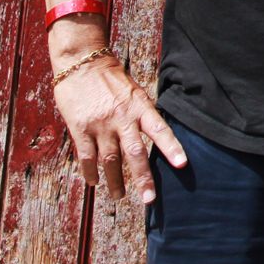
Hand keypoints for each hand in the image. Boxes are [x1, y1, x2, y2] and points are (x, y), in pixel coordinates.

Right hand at [54, 52, 186, 204]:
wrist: (82, 64)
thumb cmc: (112, 78)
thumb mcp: (134, 92)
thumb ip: (142, 114)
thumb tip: (154, 136)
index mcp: (140, 106)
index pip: (160, 129)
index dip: (172, 147)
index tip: (182, 165)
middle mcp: (122, 118)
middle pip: (135, 152)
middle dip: (143, 178)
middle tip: (150, 199)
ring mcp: (101, 125)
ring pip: (111, 160)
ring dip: (115, 181)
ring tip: (120, 196)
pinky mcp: (81, 129)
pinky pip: (87, 156)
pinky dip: (91, 172)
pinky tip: (95, 182)